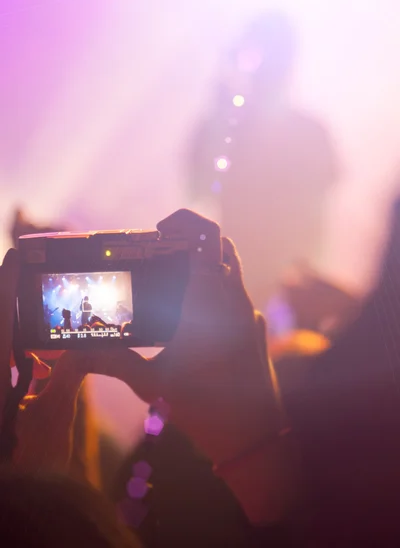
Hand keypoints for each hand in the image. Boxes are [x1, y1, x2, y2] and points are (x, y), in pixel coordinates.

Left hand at [0, 250, 91, 470]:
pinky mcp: (4, 397)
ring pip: (7, 345)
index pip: (2, 314)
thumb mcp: (55, 413)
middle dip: (18, 301)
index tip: (20, 254)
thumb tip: (85, 345)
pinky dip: (24, 356)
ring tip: (50, 322)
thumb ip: (71, 372)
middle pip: (4, 325)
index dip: (9, 281)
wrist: (18, 500)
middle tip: (40, 283)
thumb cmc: (29, 463)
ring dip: (24, 330)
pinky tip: (44, 360)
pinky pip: (10, 364)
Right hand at [91, 210, 282, 464]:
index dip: (185, 221)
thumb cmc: (206, 409)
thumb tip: (76, 353)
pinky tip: (190, 317)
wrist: (254, 439)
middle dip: (192, 239)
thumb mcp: (151, 384)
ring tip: (172, 282)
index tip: (160, 229)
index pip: (208, 237)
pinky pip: (234, 295)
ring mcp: (249, 313)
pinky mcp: (254, 328)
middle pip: (221, 246)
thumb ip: (113, 362)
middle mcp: (235, 300)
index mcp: (210, 301)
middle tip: (161, 251)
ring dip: (204, 264)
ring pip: (230, 269)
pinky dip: (213, 290)